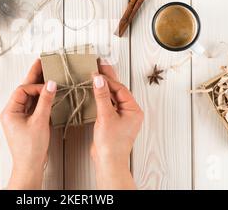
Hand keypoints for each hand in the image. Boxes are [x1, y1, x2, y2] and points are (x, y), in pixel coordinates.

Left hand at [1, 59, 56, 189]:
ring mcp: (19, 117)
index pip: (23, 90)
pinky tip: (49, 92)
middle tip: (43, 62)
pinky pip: (34, 105)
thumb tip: (51, 84)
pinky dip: (42, 98)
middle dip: (34, 77)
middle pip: (25, 90)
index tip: (49, 87)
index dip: (36, 87)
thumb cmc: (30, 149)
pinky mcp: (27, 122)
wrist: (30, 167)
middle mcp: (13, 112)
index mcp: (10, 111)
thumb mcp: (40, 122)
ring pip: (30, 97)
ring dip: (39, 87)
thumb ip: (46, 101)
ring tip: (48, 73)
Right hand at [91, 61, 143, 189]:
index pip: (120, 89)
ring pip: (112, 96)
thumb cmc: (112, 144)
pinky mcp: (112, 121)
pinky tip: (93, 91)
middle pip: (117, 90)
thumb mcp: (106, 116)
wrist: (108, 162)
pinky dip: (100, 97)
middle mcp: (129, 112)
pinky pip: (107, 104)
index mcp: (134, 110)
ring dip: (103, 87)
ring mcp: (121, 116)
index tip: (96, 71)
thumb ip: (102, 96)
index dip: (108, 79)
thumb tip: (98, 79)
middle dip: (107, 78)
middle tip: (99, 65)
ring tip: (94, 74)